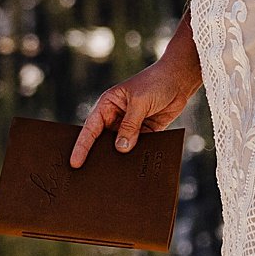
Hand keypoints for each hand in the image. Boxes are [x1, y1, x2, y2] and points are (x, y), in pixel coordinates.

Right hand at [71, 34, 201, 165]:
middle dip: (98, 155)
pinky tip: (136, 166)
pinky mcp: (146, 132)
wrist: (179, 80)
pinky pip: (138, 147)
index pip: (90, 128)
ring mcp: (131, 126)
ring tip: (114, 175)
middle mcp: (116, 116)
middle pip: (103, 140)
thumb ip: (130, 126)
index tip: (75, 162)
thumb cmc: (155, 83)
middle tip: (90, 174)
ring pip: (121, 146)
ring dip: (120, 157)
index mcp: (108, 105)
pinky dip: (137, 155)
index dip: (82, 146)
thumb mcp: (139, 103)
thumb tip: (121, 149)